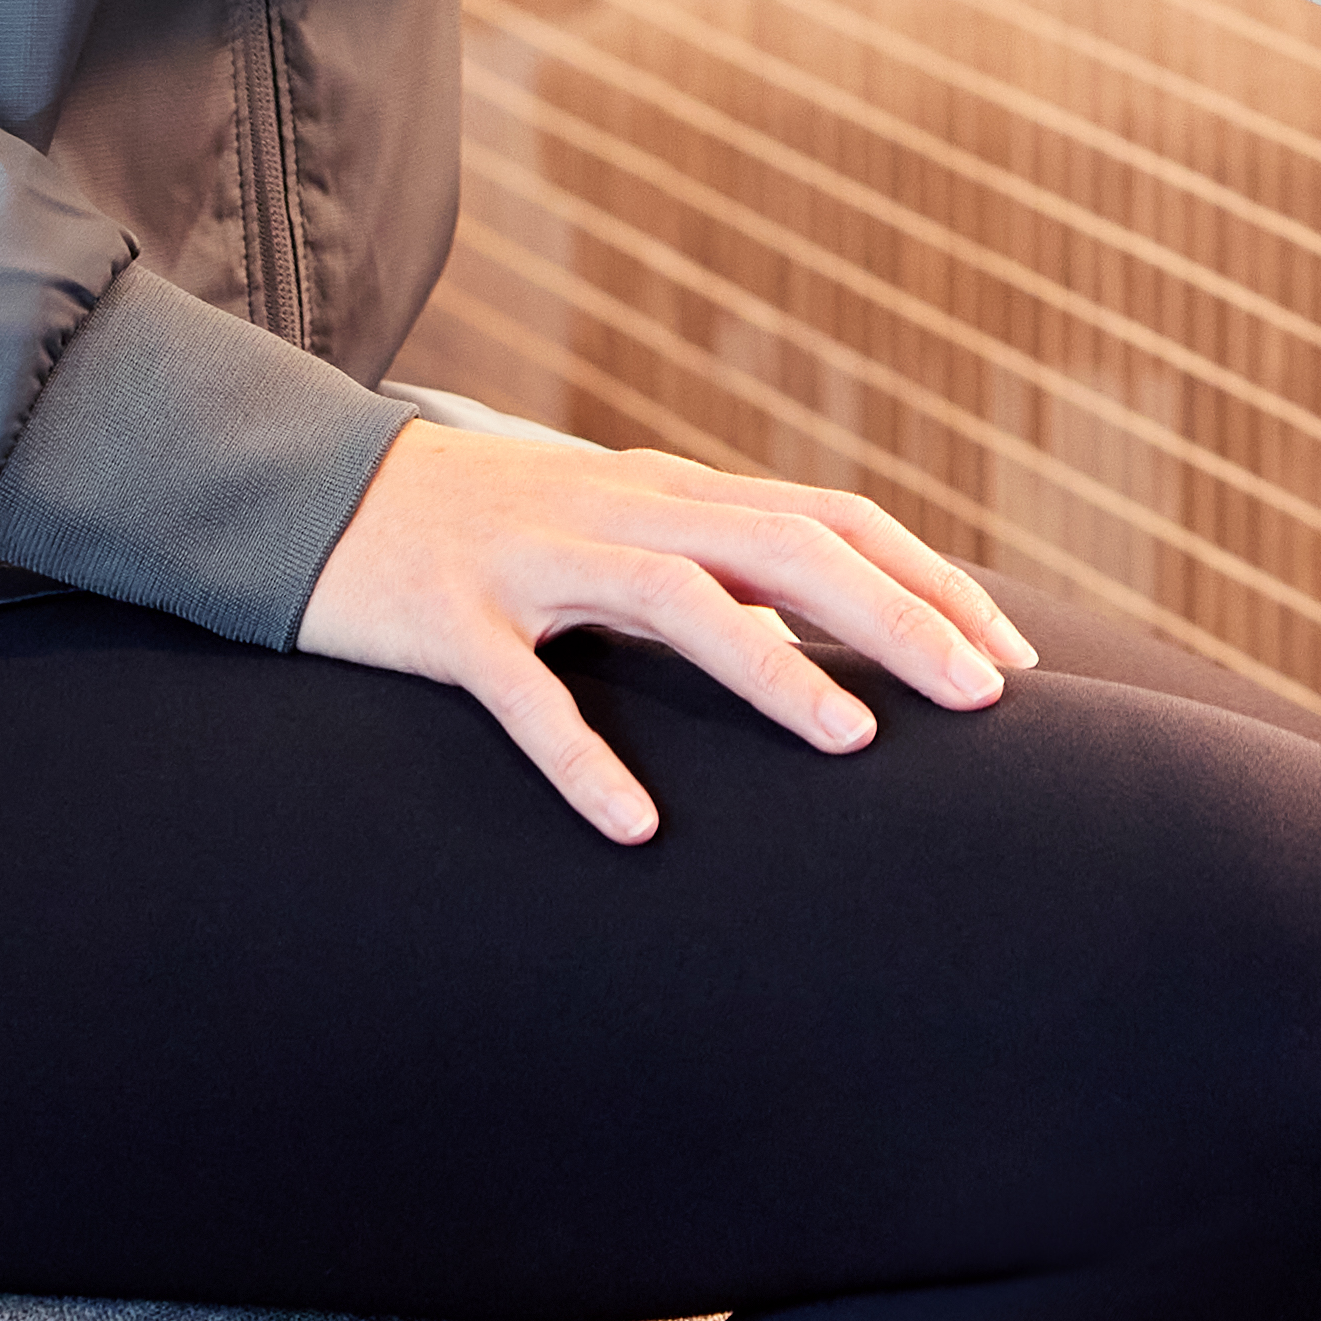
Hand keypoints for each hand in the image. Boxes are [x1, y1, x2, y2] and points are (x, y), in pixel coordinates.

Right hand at [296, 417, 1038, 845]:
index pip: (832, 519)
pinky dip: (583, 757)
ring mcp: (532, 558)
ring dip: (775, 669)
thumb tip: (824, 633)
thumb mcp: (613, 531)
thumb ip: (712, 567)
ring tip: (856, 744)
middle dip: (898, 619)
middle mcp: (620, 510)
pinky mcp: (448, 617)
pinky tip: (636, 827)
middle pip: (787, 547)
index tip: (1012, 659)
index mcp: (670, 493)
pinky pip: (522, 689)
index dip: (929, 581)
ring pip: (675, 598)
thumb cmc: (484, 529)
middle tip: (987, 701)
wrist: (308, 493)